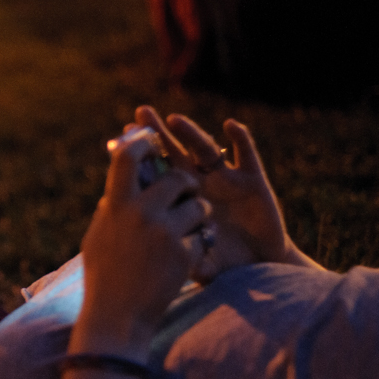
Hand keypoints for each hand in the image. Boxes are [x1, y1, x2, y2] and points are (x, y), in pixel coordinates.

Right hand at [70, 128, 211, 360]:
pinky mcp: (185, 253)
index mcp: (116, 206)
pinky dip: (196, 247)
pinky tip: (181, 264)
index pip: (128, 158)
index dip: (142, 141)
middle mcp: (141, 213)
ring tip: (186, 234)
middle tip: (187, 194)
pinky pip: (201, 236)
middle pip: (177, 178)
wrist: (117, 319)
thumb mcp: (97, 239)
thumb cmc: (103, 278)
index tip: (151, 137)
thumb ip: (109, 212)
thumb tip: (114, 191)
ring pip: (197, 206)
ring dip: (196, 216)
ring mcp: (165, 233)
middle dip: (186, 185)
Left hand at [134, 106, 320, 279]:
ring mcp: (227, 180)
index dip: (142, 155)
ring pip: (207, 151)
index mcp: (181, 200)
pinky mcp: (254, 182)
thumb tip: (143, 256)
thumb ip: (170, 255)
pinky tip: (230, 126)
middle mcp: (201, 184)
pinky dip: (241, 140)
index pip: (157, 171)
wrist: (256, 266)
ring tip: (174, 120)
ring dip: (192, 134)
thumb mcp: (190, 259)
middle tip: (141, 112)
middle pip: (176, 152)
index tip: (121, 137)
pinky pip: (248, 156)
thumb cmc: (220, 262)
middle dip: (159, 133)